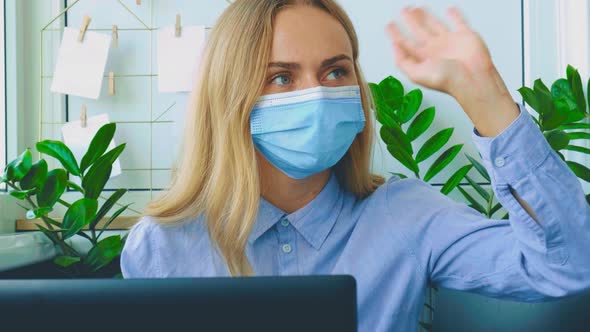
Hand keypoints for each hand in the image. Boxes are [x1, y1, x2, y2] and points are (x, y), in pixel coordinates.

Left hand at [387, 7, 518, 136]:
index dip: (396, 34)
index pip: (406, 43)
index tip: (390, 26)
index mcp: (423, 58)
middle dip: (410, 21)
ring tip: (416, 8)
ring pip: (434, 24)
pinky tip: (449, 10)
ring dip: (426, 16)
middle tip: (403, 11)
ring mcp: (449, 42)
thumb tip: (394, 47)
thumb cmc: (448, 80)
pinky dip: (455, 15)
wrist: (472, 78)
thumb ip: (403, 62)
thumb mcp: (417, 74)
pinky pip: (458, 22)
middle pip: (418, 31)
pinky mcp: (464, 36)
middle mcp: (435, 50)